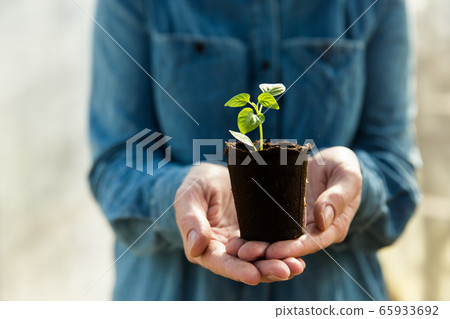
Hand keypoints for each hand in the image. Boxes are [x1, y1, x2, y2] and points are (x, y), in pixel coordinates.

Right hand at [174, 163, 304, 284]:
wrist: (214, 174)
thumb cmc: (196, 184)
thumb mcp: (188, 197)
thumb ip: (190, 221)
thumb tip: (196, 248)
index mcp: (206, 247)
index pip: (221, 263)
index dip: (236, 270)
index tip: (253, 275)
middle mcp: (227, 251)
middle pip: (246, 266)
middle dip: (266, 270)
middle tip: (286, 270)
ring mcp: (245, 243)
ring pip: (262, 260)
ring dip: (280, 264)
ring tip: (297, 266)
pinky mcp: (260, 233)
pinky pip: (273, 245)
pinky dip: (285, 251)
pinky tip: (299, 254)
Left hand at [228, 146, 361, 259]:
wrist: (330, 161)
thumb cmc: (343, 167)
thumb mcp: (347, 176)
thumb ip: (338, 197)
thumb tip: (323, 221)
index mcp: (333, 227)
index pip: (313, 242)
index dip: (293, 249)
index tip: (274, 252)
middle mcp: (313, 231)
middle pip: (291, 246)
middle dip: (268, 252)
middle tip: (245, 253)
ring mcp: (296, 224)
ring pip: (276, 239)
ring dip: (257, 245)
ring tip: (236, 248)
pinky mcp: (282, 214)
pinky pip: (268, 224)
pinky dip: (254, 230)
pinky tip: (237, 234)